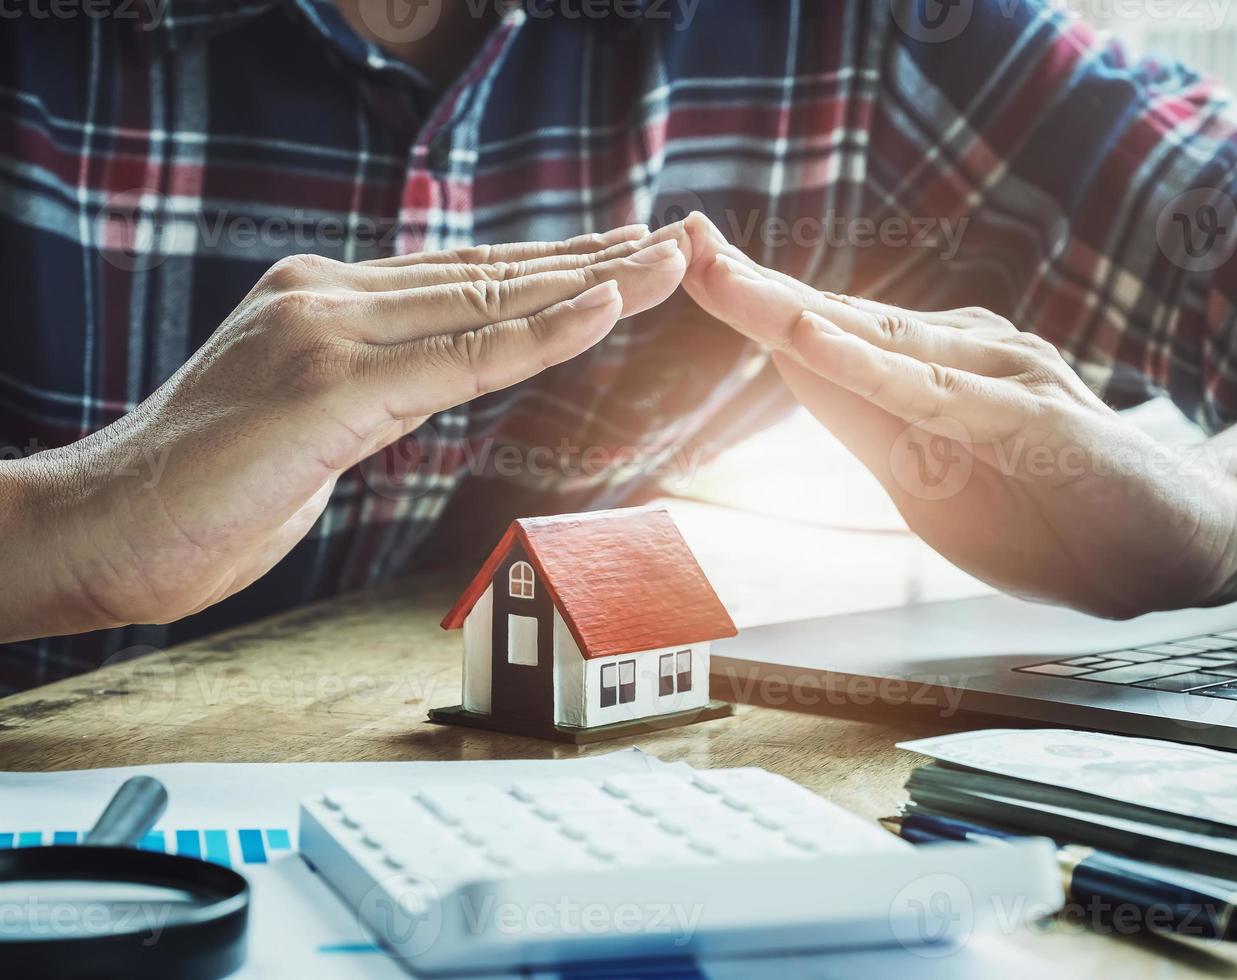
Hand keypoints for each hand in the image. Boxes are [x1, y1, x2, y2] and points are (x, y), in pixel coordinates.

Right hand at [9, 224, 690, 637]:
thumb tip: (425, 390)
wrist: (100, 529)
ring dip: (592, 280)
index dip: (551, 270)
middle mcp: (329, 299)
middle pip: (490, 274)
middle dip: (594, 260)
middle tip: (677, 238)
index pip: (463, 280)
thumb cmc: (200, 496)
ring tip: (670, 257)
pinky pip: (460, 356)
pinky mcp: (329, 384)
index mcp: (324, 305)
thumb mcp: (308, 431)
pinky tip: (605, 305)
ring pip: (487, 300)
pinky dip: (539, 333)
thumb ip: (372, 397)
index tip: (623, 260)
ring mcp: (327, 332)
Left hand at [680, 215, 1236, 617]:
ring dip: (790, 308)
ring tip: (719, 276)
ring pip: (876, 339)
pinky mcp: (1032, 415)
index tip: (687, 263)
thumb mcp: (934, 481)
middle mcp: (960, 354)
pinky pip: (934, 390)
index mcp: (930, 373)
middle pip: (837, 318)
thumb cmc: (1050, 512)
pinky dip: (867, 364)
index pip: (826, 332)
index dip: (754, 299)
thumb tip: (797, 368)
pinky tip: (813, 339)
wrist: (1174, 545)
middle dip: (752, 285)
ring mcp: (998, 376)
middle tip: (680, 243)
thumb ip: (871, 425)